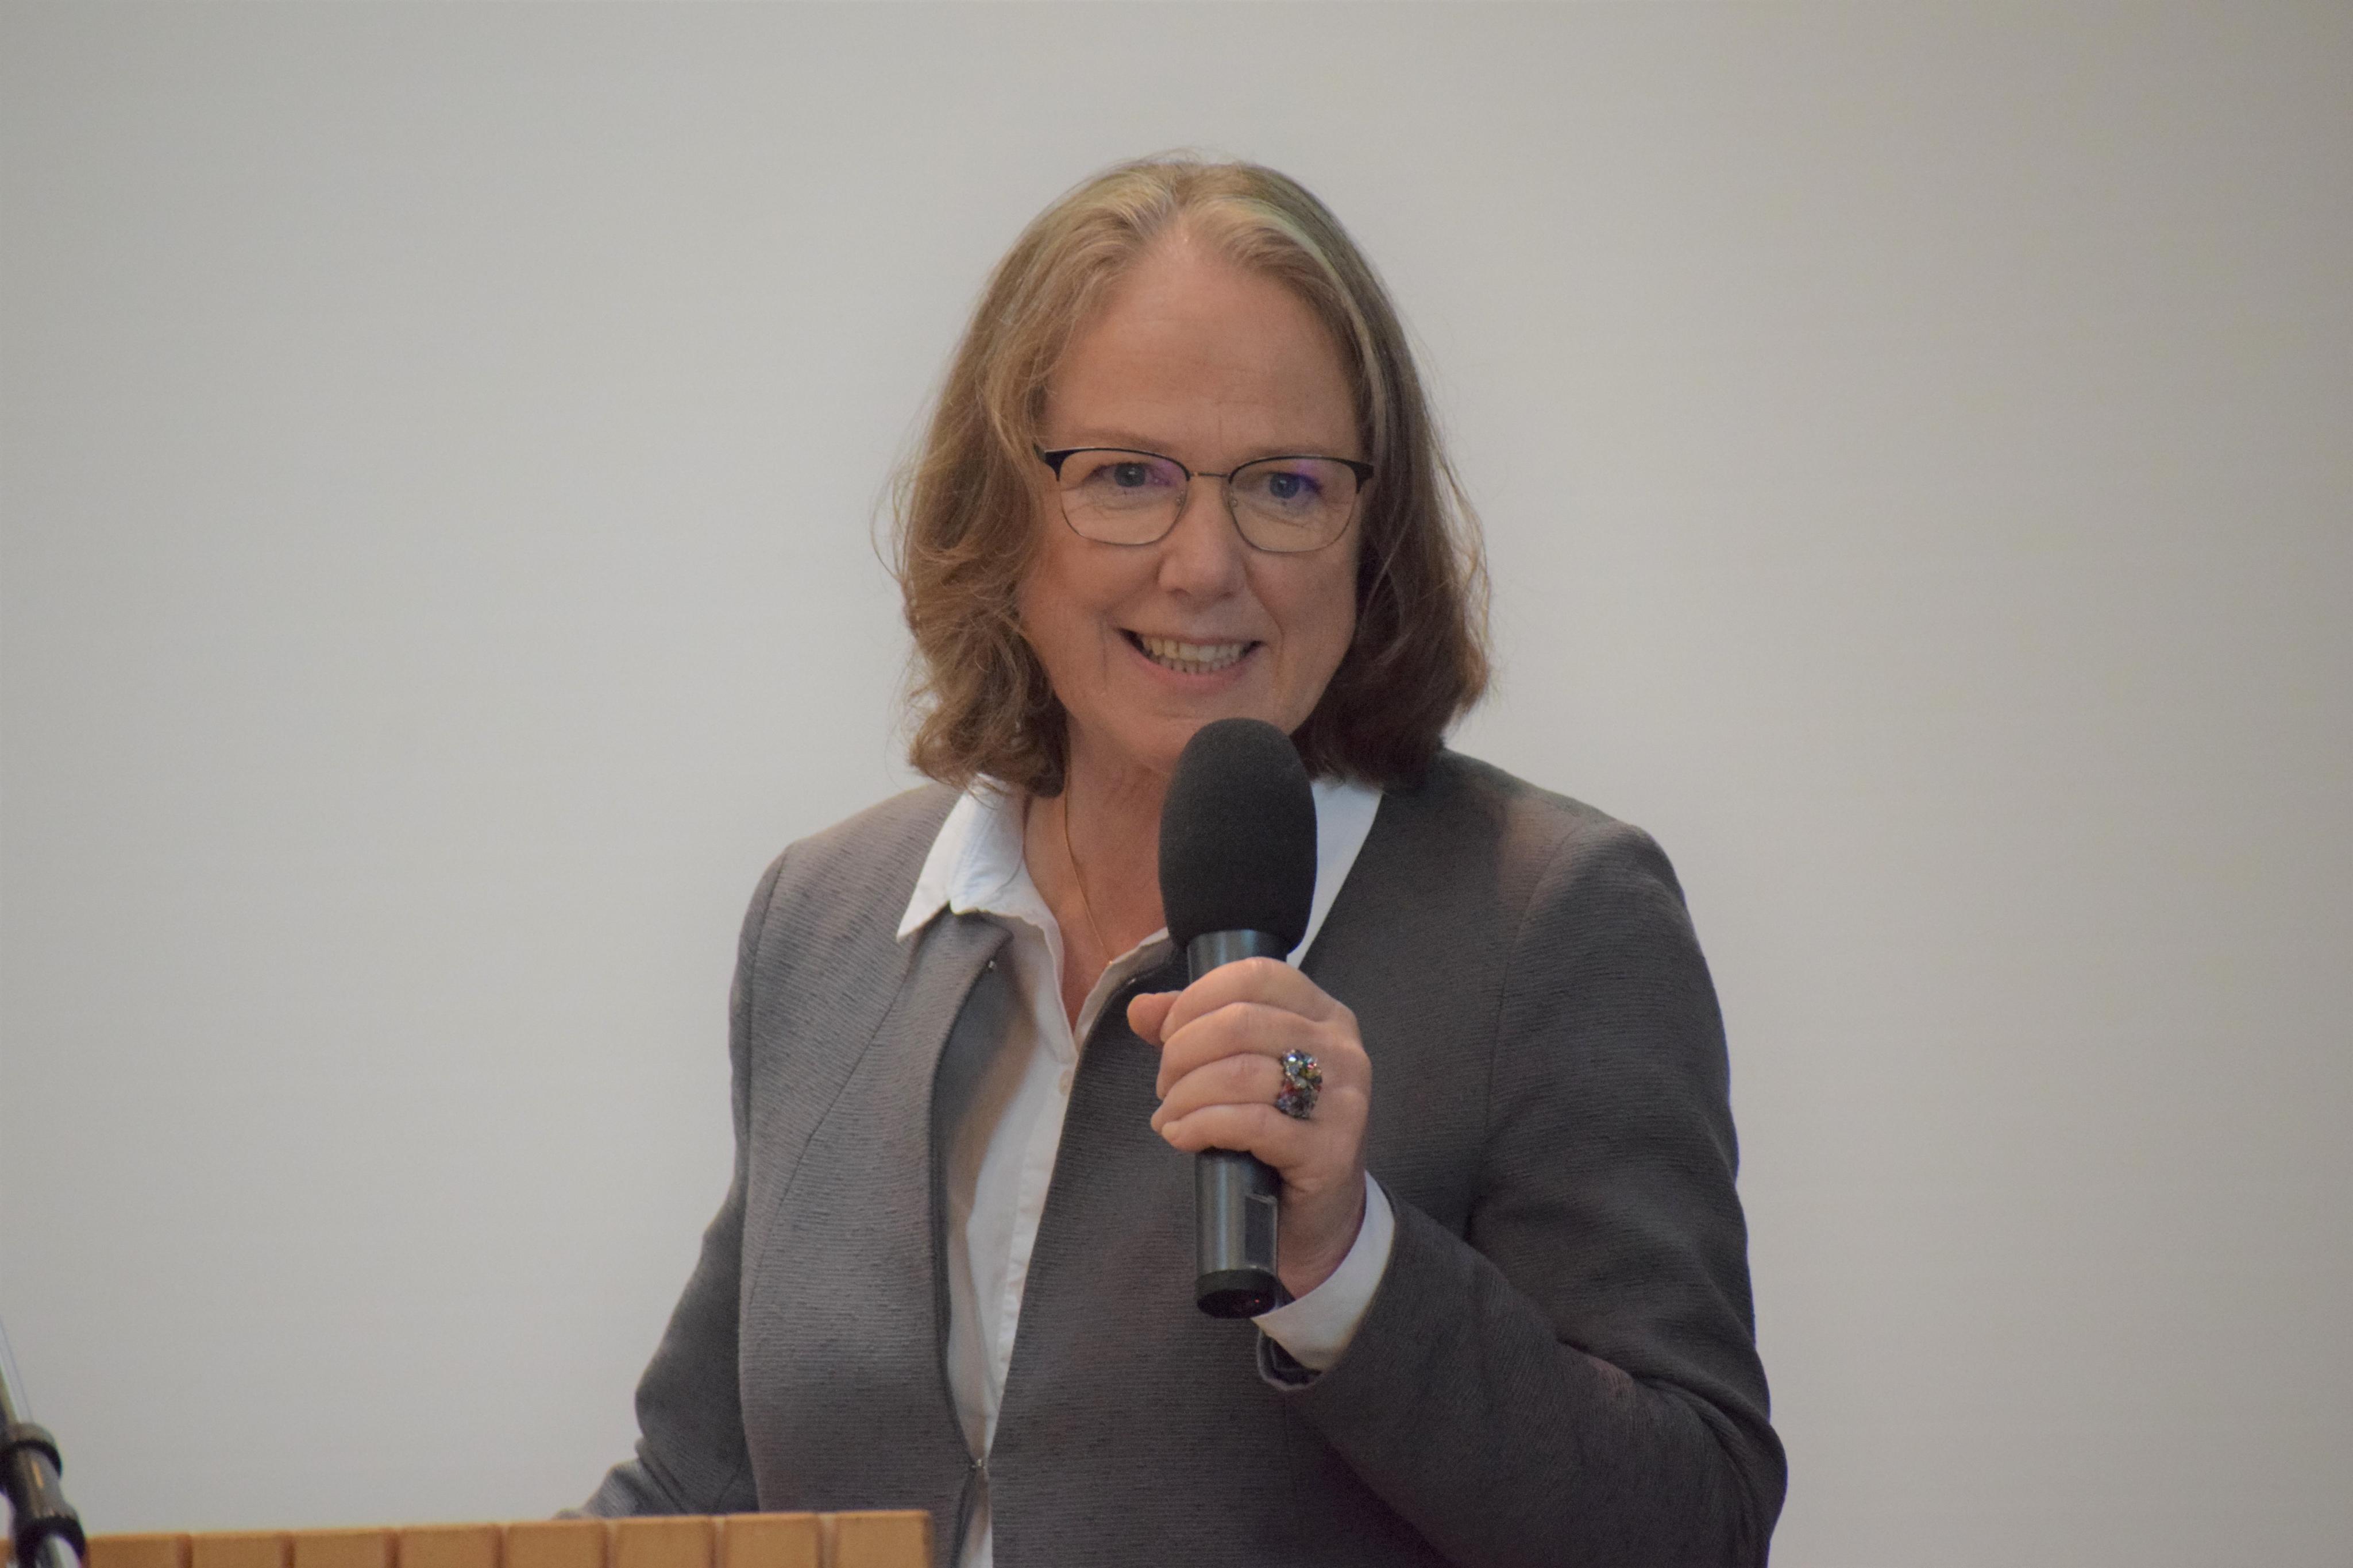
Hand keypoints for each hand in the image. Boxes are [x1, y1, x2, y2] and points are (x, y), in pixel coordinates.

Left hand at [1130, 957, 1369, 1298]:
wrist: (1320, 1215)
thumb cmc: (1277, 1131)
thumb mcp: (1240, 1070)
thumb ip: (1194, 1030)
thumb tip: (1141, 1008)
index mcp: (1324, 1014)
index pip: (1256, 975)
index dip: (1197, 998)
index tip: (1166, 1033)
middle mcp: (1340, 1049)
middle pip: (1241, 1023)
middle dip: (1182, 1052)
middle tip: (1165, 1086)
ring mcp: (1342, 1100)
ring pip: (1242, 1073)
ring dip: (1186, 1094)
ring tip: (1170, 1116)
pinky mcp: (1330, 1150)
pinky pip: (1251, 1124)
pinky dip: (1201, 1125)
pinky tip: (1180, 1136)